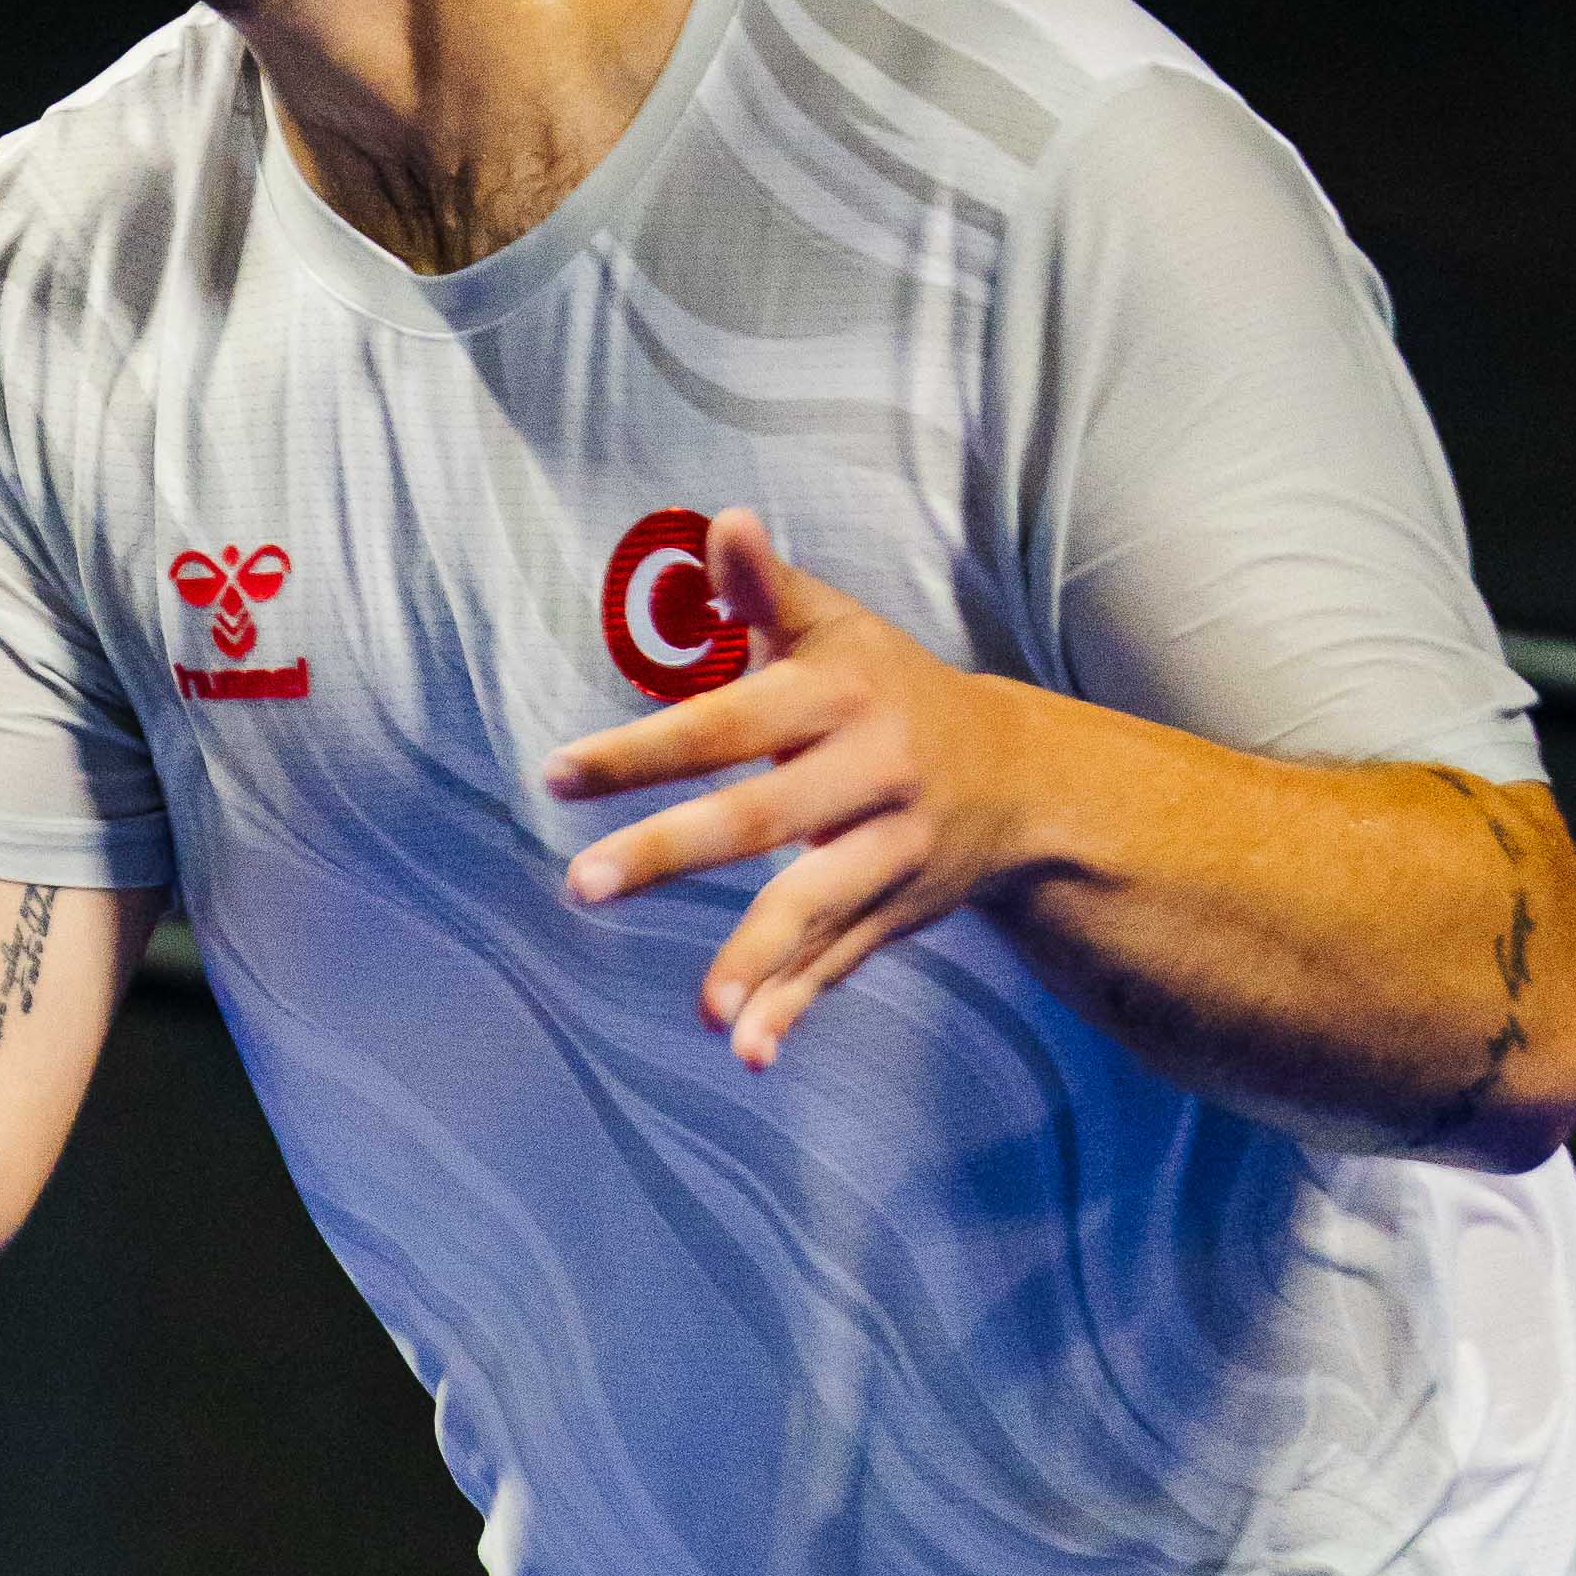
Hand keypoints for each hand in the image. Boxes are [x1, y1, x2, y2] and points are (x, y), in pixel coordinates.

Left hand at [545, 516, 1065, 1071]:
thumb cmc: (886, 688)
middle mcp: (871, 774)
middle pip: (761, 818)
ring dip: (758, 958)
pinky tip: (748, 1053)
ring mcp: (890, 850)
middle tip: (581, 885)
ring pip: (816, 905)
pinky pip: (841, 963)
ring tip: (702, 1011)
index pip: (726, 723)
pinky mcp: (898, 911)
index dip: (643, 749)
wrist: (1019, 775)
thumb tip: (721, 522)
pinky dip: (797, 1007)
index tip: (556, 775)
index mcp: (838, 696)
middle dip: (672, 852)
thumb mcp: (835, 628)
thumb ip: (765, 591)